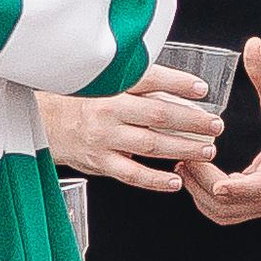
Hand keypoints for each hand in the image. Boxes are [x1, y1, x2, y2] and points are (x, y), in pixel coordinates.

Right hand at [38, 71, 221, 197]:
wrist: (45, 122)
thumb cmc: (82, 101)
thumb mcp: (104, 83)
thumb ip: (136, 85)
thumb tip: (180, 90)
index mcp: (111, 85)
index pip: (149, 80)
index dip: (178, 84)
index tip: (202, 90)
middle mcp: (109, 110)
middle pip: (158, 114)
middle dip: (192, 121)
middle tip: (215, 125)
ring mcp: (104, 138)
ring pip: (151, 145)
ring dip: (183, 148)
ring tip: (207, 150)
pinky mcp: (100, 162)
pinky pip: (132, 174)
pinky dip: (156, 179)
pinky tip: (176, 180)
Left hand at [181, 36, 260, 226]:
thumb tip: (252, 44)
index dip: (238, 187)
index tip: (218, 182)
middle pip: (233, 204)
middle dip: (203, 184)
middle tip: (183, 157)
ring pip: (225, 214)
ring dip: (200, 195)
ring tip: (183, 167)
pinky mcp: (257, 204)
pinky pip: (226, 213)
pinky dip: (205, 201)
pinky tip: (193, 177)